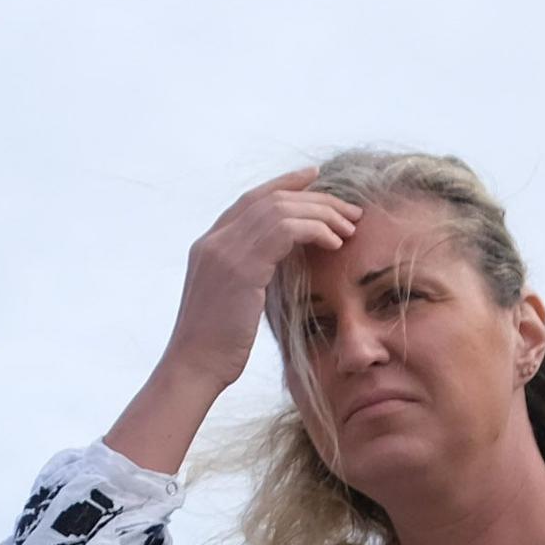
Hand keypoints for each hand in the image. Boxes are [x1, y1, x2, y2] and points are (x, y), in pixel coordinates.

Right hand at [160, 168, 362, 391]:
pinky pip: (284, 231)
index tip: (314, 177)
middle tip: (349, 210)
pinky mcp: (240, 268)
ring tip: (348, 229)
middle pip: (270, 199)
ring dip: (321, 214)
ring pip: (280, 209)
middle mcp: (213, 241)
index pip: (251, 200)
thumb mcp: (235, 300)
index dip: (284, 184)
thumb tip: (283, 264)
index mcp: (210, 245)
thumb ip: (252, 273)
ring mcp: (223, 251)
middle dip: (314, 198)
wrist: (195, 367)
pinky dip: (314, 230)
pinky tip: (334, 243)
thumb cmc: (218, 345)